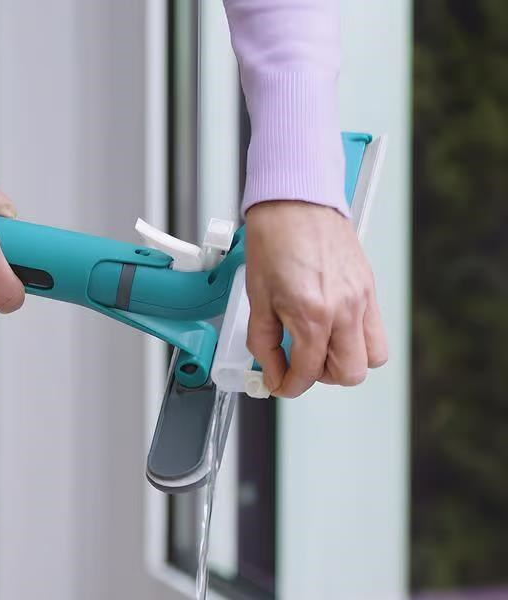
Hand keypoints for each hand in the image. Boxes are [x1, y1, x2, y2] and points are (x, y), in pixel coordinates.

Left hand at [245, 201, 386, 397]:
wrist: (294, 200)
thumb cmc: (274, 239)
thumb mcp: (257, 297)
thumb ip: (264, 341)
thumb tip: (270, 368)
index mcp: (313, 314)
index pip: (308, 372)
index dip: (289, 386)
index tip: (280, 383)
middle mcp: (345, 309)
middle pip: (350, 374)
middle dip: (321, 377)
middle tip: (300, 364)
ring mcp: (362, 298)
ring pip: (373, 357)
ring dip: (346, 361)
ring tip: (320, 347)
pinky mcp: (369, 286)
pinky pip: (376, 329)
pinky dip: (358, 339)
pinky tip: (333, 327)